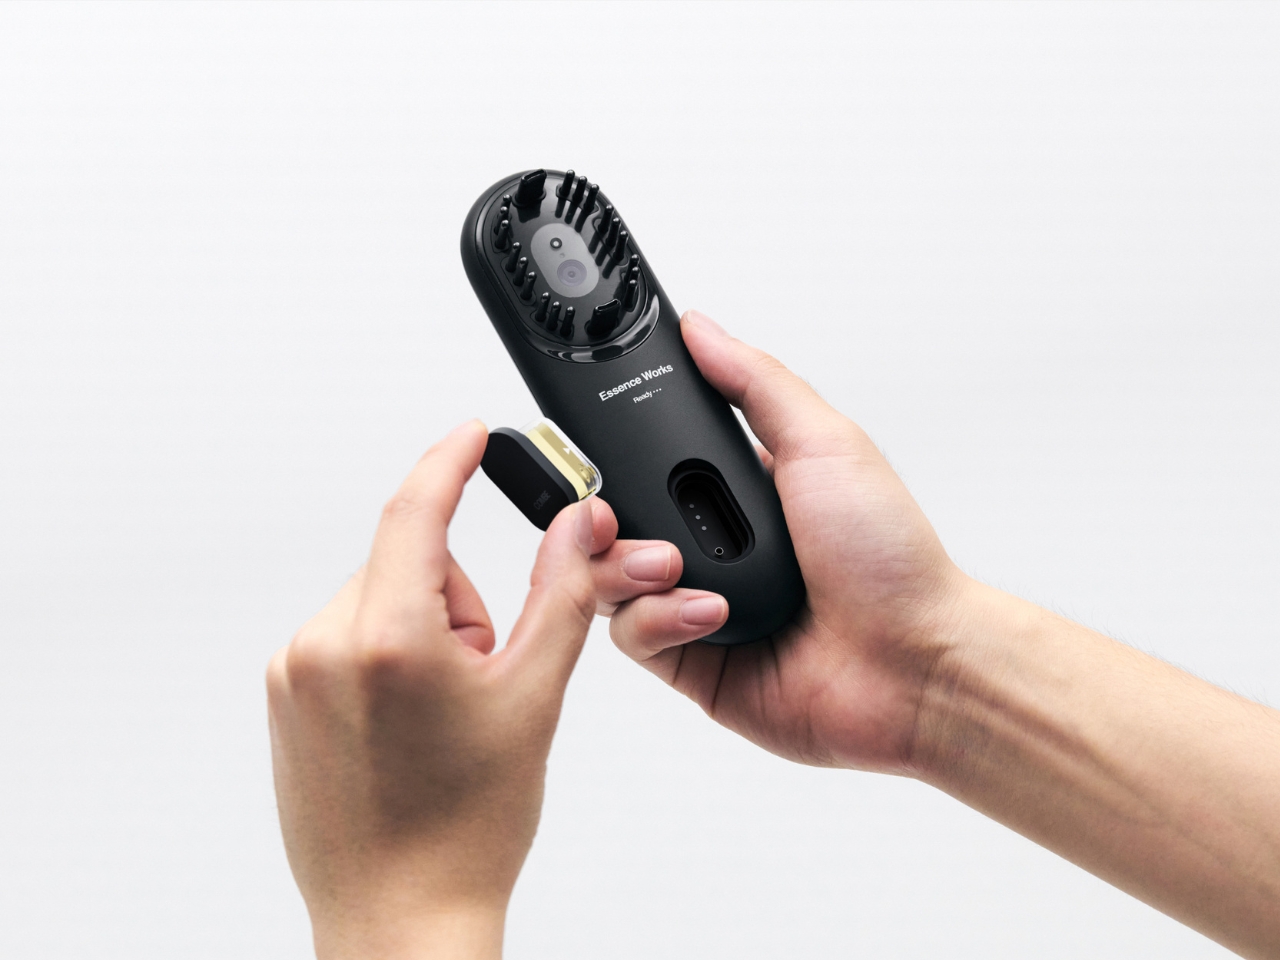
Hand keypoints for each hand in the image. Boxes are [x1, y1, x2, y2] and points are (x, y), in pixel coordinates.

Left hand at [267, 421, 637, 959]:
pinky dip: (384, 657)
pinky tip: (403, 727)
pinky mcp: (282, 697)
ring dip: (420, 632)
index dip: (449, 459)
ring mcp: (294, 673)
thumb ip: (560, 593)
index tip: (470, 432)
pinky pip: (345, 637)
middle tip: (480, 681)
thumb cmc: (465, 828)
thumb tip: (579, 523)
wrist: (400, 917)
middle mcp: (323, 645)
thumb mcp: (533, 696)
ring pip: (379, 601)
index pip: (415, 510)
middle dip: (455, 602)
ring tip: (439, 719)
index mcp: (388, 638)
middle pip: (408, 566)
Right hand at [600, 310, 965, 772]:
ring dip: (628, 568)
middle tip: (618, 514)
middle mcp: (715, 547)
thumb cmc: (890, 558)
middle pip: (615, 521)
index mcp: (740, 491)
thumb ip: (755, 383)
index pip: (649, 461)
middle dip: (604, 516)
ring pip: (609, 578)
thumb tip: (701, 329)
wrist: (915, 662)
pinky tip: (709, 614)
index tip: (592, 447)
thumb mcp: (824, 444)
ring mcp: (698, 605)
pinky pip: (632, 636)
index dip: (615, 455)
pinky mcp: (692, 663)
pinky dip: (658, 619)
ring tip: (674, 566)